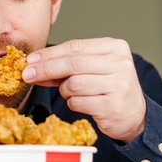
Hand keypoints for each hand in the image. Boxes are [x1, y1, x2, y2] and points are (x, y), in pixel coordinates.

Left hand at [22, 38, 145, 141]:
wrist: (134, 114)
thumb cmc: (107, 87)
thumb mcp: (92, 69)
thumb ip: (67, 65)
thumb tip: (33, 66)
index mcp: (114, 47)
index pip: (75, 47)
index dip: (49, 54)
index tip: (30, 60)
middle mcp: (119, 63)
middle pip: (72, 64)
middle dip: (45, 69)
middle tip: (27, 75)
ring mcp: (118, 85)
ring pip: (73, 84)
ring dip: (64, 90)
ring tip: (71, 93)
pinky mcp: (112, 106)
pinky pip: (78, 102)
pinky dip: (73, 103)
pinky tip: (81, 103)